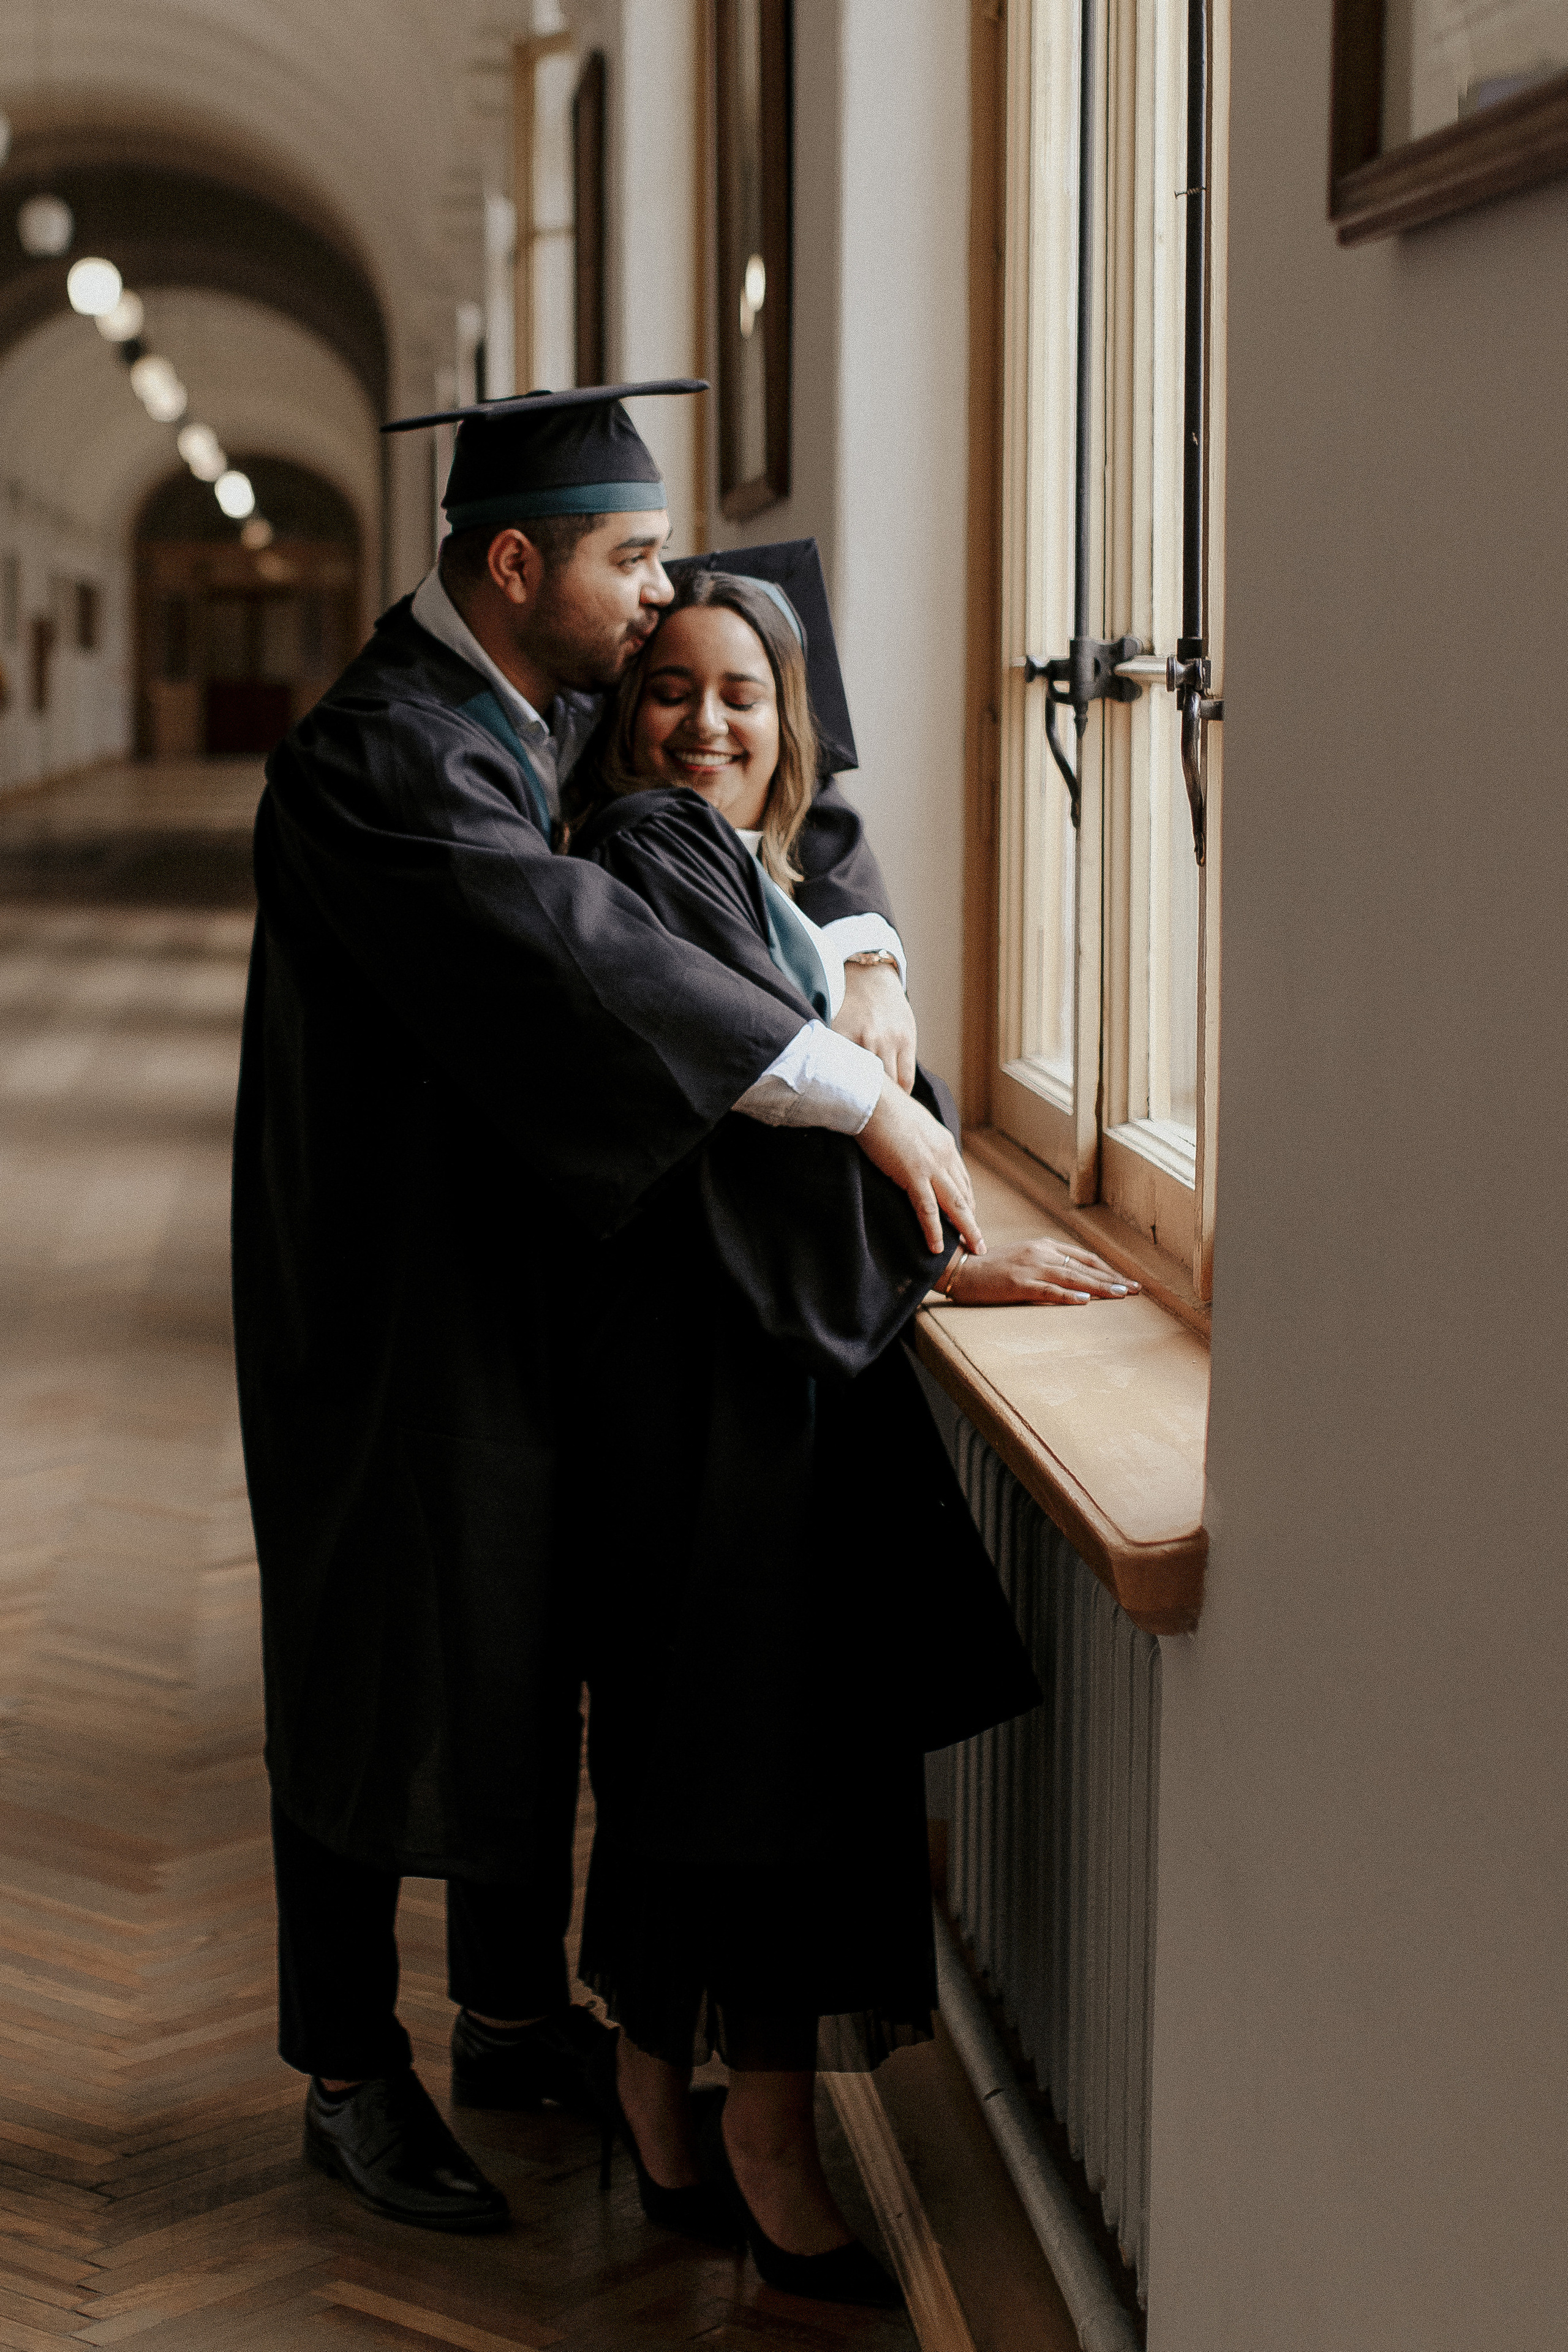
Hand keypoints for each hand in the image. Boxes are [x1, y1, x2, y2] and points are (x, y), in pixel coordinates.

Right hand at [834, 962, 916, 1091]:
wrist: (867, 975)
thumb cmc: (889, 1004)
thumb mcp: (906, 1026)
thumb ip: (903, 1054)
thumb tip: (899, 1089)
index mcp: (905, 1040)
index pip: (904, 1082)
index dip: (898, 1095)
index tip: (892, 1100)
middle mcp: (885, 1041)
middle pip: (885, 1084)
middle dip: (880, 1094)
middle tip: (872, 1100)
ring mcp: (862, 1037)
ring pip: (862, 1077)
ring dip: (859, 1085)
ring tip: (855, 1090)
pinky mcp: (842, 1033)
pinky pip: (842, 1062)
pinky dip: (842, 1070)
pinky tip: (842, 1072)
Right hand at [857, 1079, 984, 1255]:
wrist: (873, 1100)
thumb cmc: (883, 1107)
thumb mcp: (910, 1123)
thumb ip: (917, 1139)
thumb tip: (911, 1146)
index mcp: (944, 1143)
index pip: (961, 1178)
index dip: (966, 1199)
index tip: (969, 1215)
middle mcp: (944, 1156)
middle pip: (964, 1194)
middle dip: (972, 1220)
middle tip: (980, 1241)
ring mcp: (931, 1166)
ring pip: (955, 1205)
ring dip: (966, 1230)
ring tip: (974, 1249)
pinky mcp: (913, 1175)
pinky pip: (927, 1209)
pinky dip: (934, 1230)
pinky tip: (937, 1247)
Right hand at [944, 1237, 1135, 1305]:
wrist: (960, 1268)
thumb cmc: (990, 1267)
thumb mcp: (1022, 1257)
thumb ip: (1045, 1262)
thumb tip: (1071, 1277)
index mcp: (1043, 1245)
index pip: (1083, 1258)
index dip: (1106, 1269)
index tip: (1124, 1280)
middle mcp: (1041, 1253)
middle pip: (1084, 1268)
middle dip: (1112, 1279)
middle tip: (1136, 1290)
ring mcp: (1030, 1268)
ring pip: (1073, 1278)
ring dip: (1100, 1288)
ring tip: (1121, 1295)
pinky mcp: (1018, 1284)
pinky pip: (1048, 1291)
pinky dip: (1068, 1296)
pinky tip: (1085, 1302)